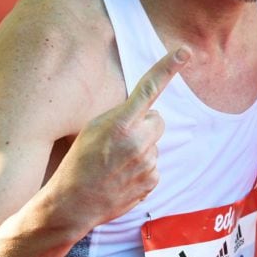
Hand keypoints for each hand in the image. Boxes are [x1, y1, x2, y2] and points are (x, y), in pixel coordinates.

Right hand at [48, 48, 188, 229]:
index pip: (148, 89)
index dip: (167, 68)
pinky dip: (142, 168)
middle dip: (144, 125)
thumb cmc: (79, 162)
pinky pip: (154, 165)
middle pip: (157, 119)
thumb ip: (121, 117)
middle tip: (120, 140)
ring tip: (116, 163)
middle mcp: (137, 142)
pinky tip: (122, 176)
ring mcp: (147, 164)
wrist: (72, 204)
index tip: (184, 52)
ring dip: (141, 149)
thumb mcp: (92, 129)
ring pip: (155, 144)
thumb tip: (147, 115)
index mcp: (119, 124)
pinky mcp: (152, 181)